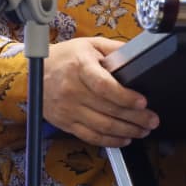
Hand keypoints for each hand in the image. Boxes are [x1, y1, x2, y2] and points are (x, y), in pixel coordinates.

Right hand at [42, 37, 158, 146]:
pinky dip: (109, 141)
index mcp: (80, 67)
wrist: (33, 72)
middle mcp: (73, 90)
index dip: (125, 96)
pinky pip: (90, 136)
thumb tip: (137, 55)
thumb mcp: (89, 44)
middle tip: (152, 120)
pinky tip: (124, 139)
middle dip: (135, 118)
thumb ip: (114, 49)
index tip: (142, 102)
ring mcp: (68, 109)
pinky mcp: (65, 123)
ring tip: (143, 130)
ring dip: (126, 131)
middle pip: (108, 109)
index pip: (104, 86)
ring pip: (101, 126)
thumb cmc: (64, 57)